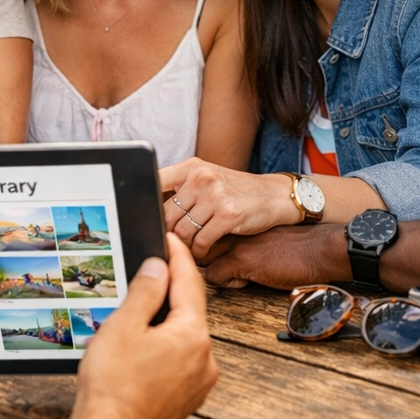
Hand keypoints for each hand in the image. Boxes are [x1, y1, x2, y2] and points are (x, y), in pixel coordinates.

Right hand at [71, 235, 217, 418]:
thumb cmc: (113, 387)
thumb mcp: (124, 326)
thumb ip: (145, 292)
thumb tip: (158, 268)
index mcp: (192, 336)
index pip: (189, 283)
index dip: (177, 256)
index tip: (169, 239)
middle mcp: (204, 360)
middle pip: (189, 311)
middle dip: (169, 291)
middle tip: (147, 272)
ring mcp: (197, 384)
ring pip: (183, 339)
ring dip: (164, 324)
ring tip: (134, 316)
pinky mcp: (185, 401)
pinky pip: (178, 363)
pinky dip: (163, 350)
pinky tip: (139, 351)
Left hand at [159, 157, 297, 257]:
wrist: (273, 195)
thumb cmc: (237, 191)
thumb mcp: (208, 179)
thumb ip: (182, 188)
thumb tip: (149, 209)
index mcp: (192, 167)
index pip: (155, 182)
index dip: (146, 205)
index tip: (145, 219)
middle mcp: (202, 177)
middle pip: (165, 215)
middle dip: (167, 233)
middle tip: (172, 242)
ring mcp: (216, 195)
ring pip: (182, 231)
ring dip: (184, 246)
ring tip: (190, 247)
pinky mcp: (228, 214)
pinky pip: (201, 241)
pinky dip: (199, 251)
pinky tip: (203, 250)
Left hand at [201, 225, 350, 289]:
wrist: (319, 249)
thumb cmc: (298, 244)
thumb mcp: (266, 234)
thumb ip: (246, 236)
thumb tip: (229, 251)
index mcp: (239, 214)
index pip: (205, 222)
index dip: (206, 239)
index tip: (214, 251)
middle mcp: (233, 223)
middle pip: (197, 237)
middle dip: (201, 254)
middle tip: (217, 266)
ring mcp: (235, 240)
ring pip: (200, 256)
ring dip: (211, 268)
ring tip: (232, 274)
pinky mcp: (241, 259)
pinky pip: (212, 276)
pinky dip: (225, 283)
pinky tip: (244, 281)